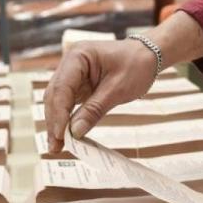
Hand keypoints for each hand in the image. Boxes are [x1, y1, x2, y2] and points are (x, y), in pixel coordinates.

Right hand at [43, 11, 202, 152]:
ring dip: (57, 122)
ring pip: (57, 100)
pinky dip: (66, 118)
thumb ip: (94, 110)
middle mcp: (70, 62)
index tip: (60, 135)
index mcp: (78, 56)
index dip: (59, 114)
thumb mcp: (118, 89)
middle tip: (55, 147)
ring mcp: (72, 73)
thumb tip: (75, 132)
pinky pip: (67, 102)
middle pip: (54, 95)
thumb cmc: (136, 65)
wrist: (148, 55)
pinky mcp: (77, 83)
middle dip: (54, 121)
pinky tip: (66, 134)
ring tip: (58, 146)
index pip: (61, 88)